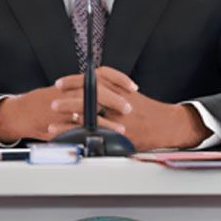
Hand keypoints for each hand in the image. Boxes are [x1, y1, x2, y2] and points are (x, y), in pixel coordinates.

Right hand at [0, 70, 130, 142]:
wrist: (22, 112)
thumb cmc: (47, 102)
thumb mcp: (68, 92)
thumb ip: (87, 91)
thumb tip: (113, 94)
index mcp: (76, 82)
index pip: (101, 74)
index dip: (119, 79)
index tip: (133, 87)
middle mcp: (71, 91)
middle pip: (97, 90)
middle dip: (115, 99)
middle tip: (128, 108)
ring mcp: (64, 107)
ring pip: (88, 109)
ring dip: (106, 120)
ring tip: (121, 128)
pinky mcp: (59, 123)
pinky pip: (78, 127)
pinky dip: (90, 133)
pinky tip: (102, 139)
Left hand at [55, 66, 210, 150]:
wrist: (167, 124)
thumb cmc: (147, 109)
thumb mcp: (129, 92)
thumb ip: (110, 86)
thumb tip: (87, 83)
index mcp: (119, 89)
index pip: (91, 81)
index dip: (73, 82)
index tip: (59, 84)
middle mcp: (118, 103)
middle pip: (87, 98)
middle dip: (67, 101)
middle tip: (53, 103)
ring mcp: (119, 120)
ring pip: (89, 118)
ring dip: (69, 121)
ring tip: (53, 123)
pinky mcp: (120, 136)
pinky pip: (96, 136)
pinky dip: (81, 136)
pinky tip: (69, 139)